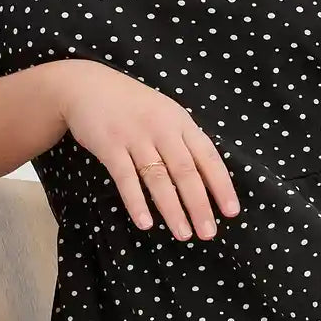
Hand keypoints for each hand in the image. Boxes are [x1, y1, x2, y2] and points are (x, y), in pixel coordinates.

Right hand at [51, 59, 240, 239]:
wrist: (89, 86)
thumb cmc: (135, 106)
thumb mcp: (167, 115)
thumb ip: (185, 141)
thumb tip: (208, 180)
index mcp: (182, 122)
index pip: (209, 157)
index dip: (221, 185)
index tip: (231, 212)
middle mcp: (162, 129)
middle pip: (186, 172)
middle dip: (199, 205)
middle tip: (209, 233)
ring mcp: (135, 137)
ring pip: (158, 178)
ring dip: (172, 209)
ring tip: (184, 234)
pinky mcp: (110, 146)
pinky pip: (126, 178)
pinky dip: (136, 202)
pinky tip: (145, 223)